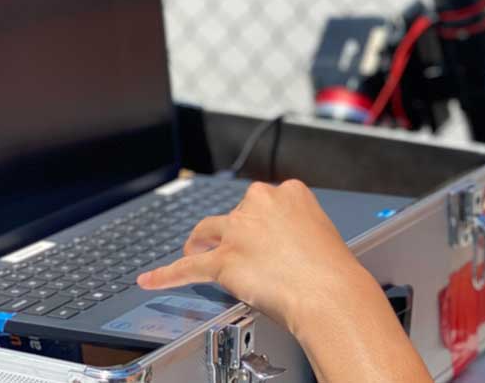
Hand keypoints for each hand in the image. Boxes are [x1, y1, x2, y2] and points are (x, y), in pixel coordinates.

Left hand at [137, 179, 380, 335]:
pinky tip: (151, 279)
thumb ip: (297, 228)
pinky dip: (165, 274)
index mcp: (289, 192)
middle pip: (234, 213)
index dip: (259, 220)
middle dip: (233, 231)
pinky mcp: (223, 259)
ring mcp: (238, 230)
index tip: (261, 232)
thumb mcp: (322, 232)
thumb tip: (284, 243)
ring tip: (195, 250)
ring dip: (199, 242)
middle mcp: (260, 203)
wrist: (329, 293)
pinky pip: (187, 267)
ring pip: (207, 231)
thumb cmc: (333, 271)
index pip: (262, 200)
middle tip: (241, 252)